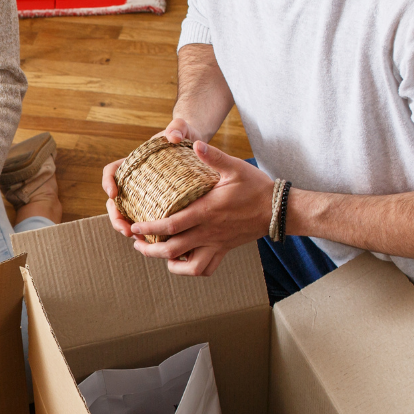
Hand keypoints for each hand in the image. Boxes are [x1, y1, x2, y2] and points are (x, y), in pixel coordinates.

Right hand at [102, 119, 203, 238]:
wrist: (197, 146)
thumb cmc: (185, 135)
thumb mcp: (181, 128)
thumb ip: (177, 127)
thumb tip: (172, 137)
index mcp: (133, 163)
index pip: (111, 172)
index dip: (107, 183)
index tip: (113, 193)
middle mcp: (134, 181)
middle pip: (114, 201)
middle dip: (115, 216)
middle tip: (125, 229)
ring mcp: (143, 194)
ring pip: (126, 214)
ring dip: (126, 227)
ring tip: (135, 238)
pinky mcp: (155, 204)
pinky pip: (144, 219)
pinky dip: (145, 231)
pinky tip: (154, 240)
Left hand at [126, 139, 274, 276]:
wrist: (278, 209)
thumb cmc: (256, 187)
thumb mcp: (235, 168)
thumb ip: (213, 156)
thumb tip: (196, 144)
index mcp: (206, 212)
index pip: (171, 225)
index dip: (149, 228)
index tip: (134, 226)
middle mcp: (209, 232)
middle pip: (172, 250)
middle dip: (149, 249)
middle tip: (136, 242)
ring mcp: (217, 244)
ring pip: (189, 266)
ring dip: (169, 263)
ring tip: (157, 254)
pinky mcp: (224, 250)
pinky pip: (205, 269)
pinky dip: (190, 269)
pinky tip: (181, 261)